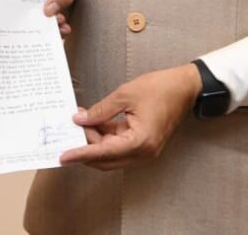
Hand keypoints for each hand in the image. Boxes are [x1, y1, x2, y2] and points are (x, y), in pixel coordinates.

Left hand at [60, 64, 201, 169]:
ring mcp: (144, 150)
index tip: (63, 155)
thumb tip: (80, 120)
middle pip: (106, 159)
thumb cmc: (160, 88)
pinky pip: (119, 146)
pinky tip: (93, 122)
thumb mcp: (125, 95)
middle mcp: (143, 152)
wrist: (184, 87)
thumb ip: (101, 110)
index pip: (104, 153)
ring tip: (78, 122)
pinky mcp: (143, 143)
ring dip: (94, 141)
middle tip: (67, 132)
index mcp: (140, 142)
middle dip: (85, 147)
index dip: (81, 153)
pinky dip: (105, 137)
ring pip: (111, 154)